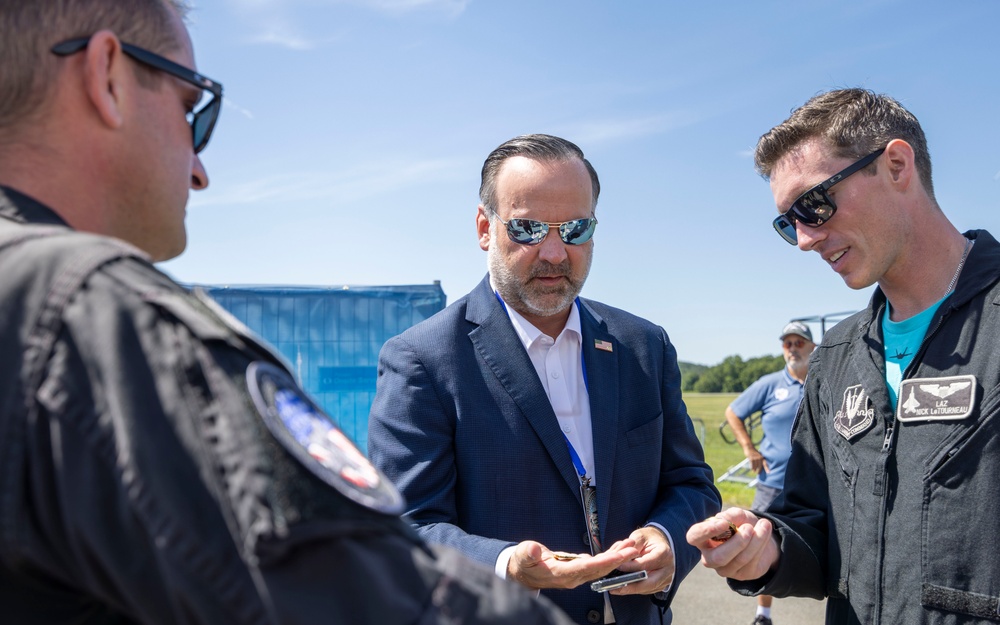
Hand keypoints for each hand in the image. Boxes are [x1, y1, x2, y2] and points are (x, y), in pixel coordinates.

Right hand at [507, 539, 638, 589]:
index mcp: (560, 574)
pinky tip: (618, 549)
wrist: (523, 573)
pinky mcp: (578, 571)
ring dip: (616, 558)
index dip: (603, 562)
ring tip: (631, 546)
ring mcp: (576, 576)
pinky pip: (597, 565)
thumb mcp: (522, 555)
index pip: (586, 568)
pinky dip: (609, 557)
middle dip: (617, 560)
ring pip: (601, 568)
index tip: (618, 556)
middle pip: (599, 569)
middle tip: (633, 549)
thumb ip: (528, 553)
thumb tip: (534, 550)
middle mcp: (572, 578)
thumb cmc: (523, 562)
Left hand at [607, 526, 673, 595]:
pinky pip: (647, 590)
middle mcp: (668, 568)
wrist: (658, 542)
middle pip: (650, 582)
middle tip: (615, 586)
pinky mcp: (661, 584)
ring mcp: (666, 578)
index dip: (631, 567)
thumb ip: (631, 546)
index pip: (646, 564)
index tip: (618, 567)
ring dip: (631, 589)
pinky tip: (622, 587)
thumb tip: (621, 559)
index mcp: (664, 553)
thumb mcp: (639, 536)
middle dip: (631, 586)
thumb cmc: (648, 539)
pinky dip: (634, 589)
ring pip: (647, 588)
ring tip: (615, 587)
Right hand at [685, 508, 779, 580]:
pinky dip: (761, 544)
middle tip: (749, 527)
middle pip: (718, 557)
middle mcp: (709, 557)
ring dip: (756, 540)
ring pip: (740, 559)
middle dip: (737, 543)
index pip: (694, 537)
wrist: (760, 538)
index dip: (706, 531)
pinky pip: (752, 562)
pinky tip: (765, 533)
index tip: (723, 523)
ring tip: (764, 524)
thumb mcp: (738, 515)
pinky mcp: (741, 575)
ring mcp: (725, 569)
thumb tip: (724, 520)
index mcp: (702, 539)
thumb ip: (731, 516)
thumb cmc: (742, 524)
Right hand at [743, 446, 767, 474]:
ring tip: (754, 471)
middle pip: (760, 466)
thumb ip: (760, 460)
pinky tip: (752, 469)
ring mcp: (755, 458)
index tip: (769, 472)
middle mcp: (759, 457)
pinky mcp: (751, 458)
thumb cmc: (754, 452)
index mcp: (762, 457)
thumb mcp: (758, 455)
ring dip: (755, 469)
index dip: (767, 468)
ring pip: (755, 466)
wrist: (749, 447)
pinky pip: (752, 464)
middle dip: (759, 470)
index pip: (765, 464)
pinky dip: (752, 467)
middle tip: (758, 473)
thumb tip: (760, 466)